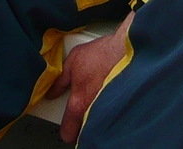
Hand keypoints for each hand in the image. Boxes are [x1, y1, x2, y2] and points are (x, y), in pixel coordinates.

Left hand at [49, 14, 132, 143]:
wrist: (129, 50)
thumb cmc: (104, 54)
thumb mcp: (75, 59)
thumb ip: (60, 79)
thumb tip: (53, 91)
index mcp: (78, 103)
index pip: (68, 133)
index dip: (67, 130)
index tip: (69, 126)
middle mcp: (93, 112)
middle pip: (84, 133)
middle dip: (83, 126)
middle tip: (84, 114)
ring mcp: (108, 112)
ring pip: (98, 127)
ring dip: (97, 120)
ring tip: (99, 107)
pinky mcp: (123, 108)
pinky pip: (112, 118)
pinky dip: (111, 114)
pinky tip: (112, 103)